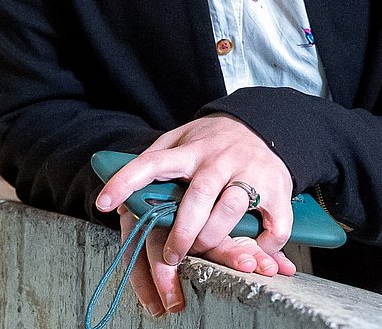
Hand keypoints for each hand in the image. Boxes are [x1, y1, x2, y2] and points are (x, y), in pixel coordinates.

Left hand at [97, 116, 296, 314]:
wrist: (266, 125)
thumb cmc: (213, 142)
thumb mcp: (180, 140)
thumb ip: (153, 164)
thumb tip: (118, 202)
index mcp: (189, 150)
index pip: (151, 162)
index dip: (125, 181)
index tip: (104, 203)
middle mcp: (219, 159)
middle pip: (197, 197)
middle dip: (182, 233)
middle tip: (172, 256)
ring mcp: (250, 172)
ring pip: (231, 208)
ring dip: (214, 237)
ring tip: (204, 248)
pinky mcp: (278, 188)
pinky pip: (275, 224)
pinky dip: (266, 244)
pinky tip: (255, 248)